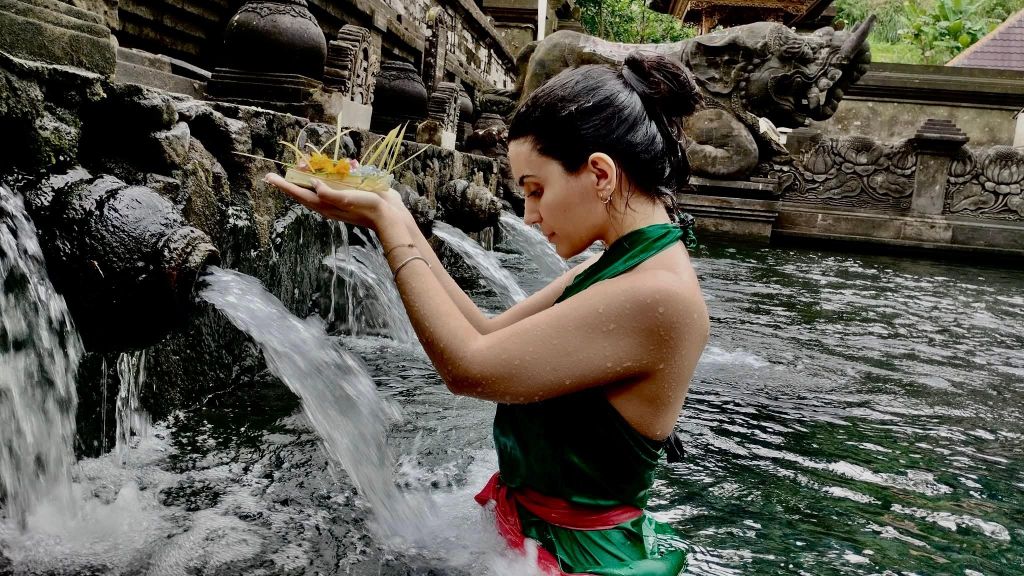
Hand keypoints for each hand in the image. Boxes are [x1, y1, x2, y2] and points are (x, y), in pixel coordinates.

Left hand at [265, 173, 397, 229]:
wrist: (389, 216)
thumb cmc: (367, 208)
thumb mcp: (345, 199)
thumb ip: (328, 193)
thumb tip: (313, 184)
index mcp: (324, 205)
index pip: (299, 194)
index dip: (283, 185)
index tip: (269, 178)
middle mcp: (328, 202)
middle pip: (306, 189)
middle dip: (297, 176)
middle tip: (294, 164)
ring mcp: (339, 197)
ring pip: (320, 183)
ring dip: (318, 172)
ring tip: (312, 164)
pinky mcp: (350, 193)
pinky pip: (338, 180)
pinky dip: (339, 171)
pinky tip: (345, 165)